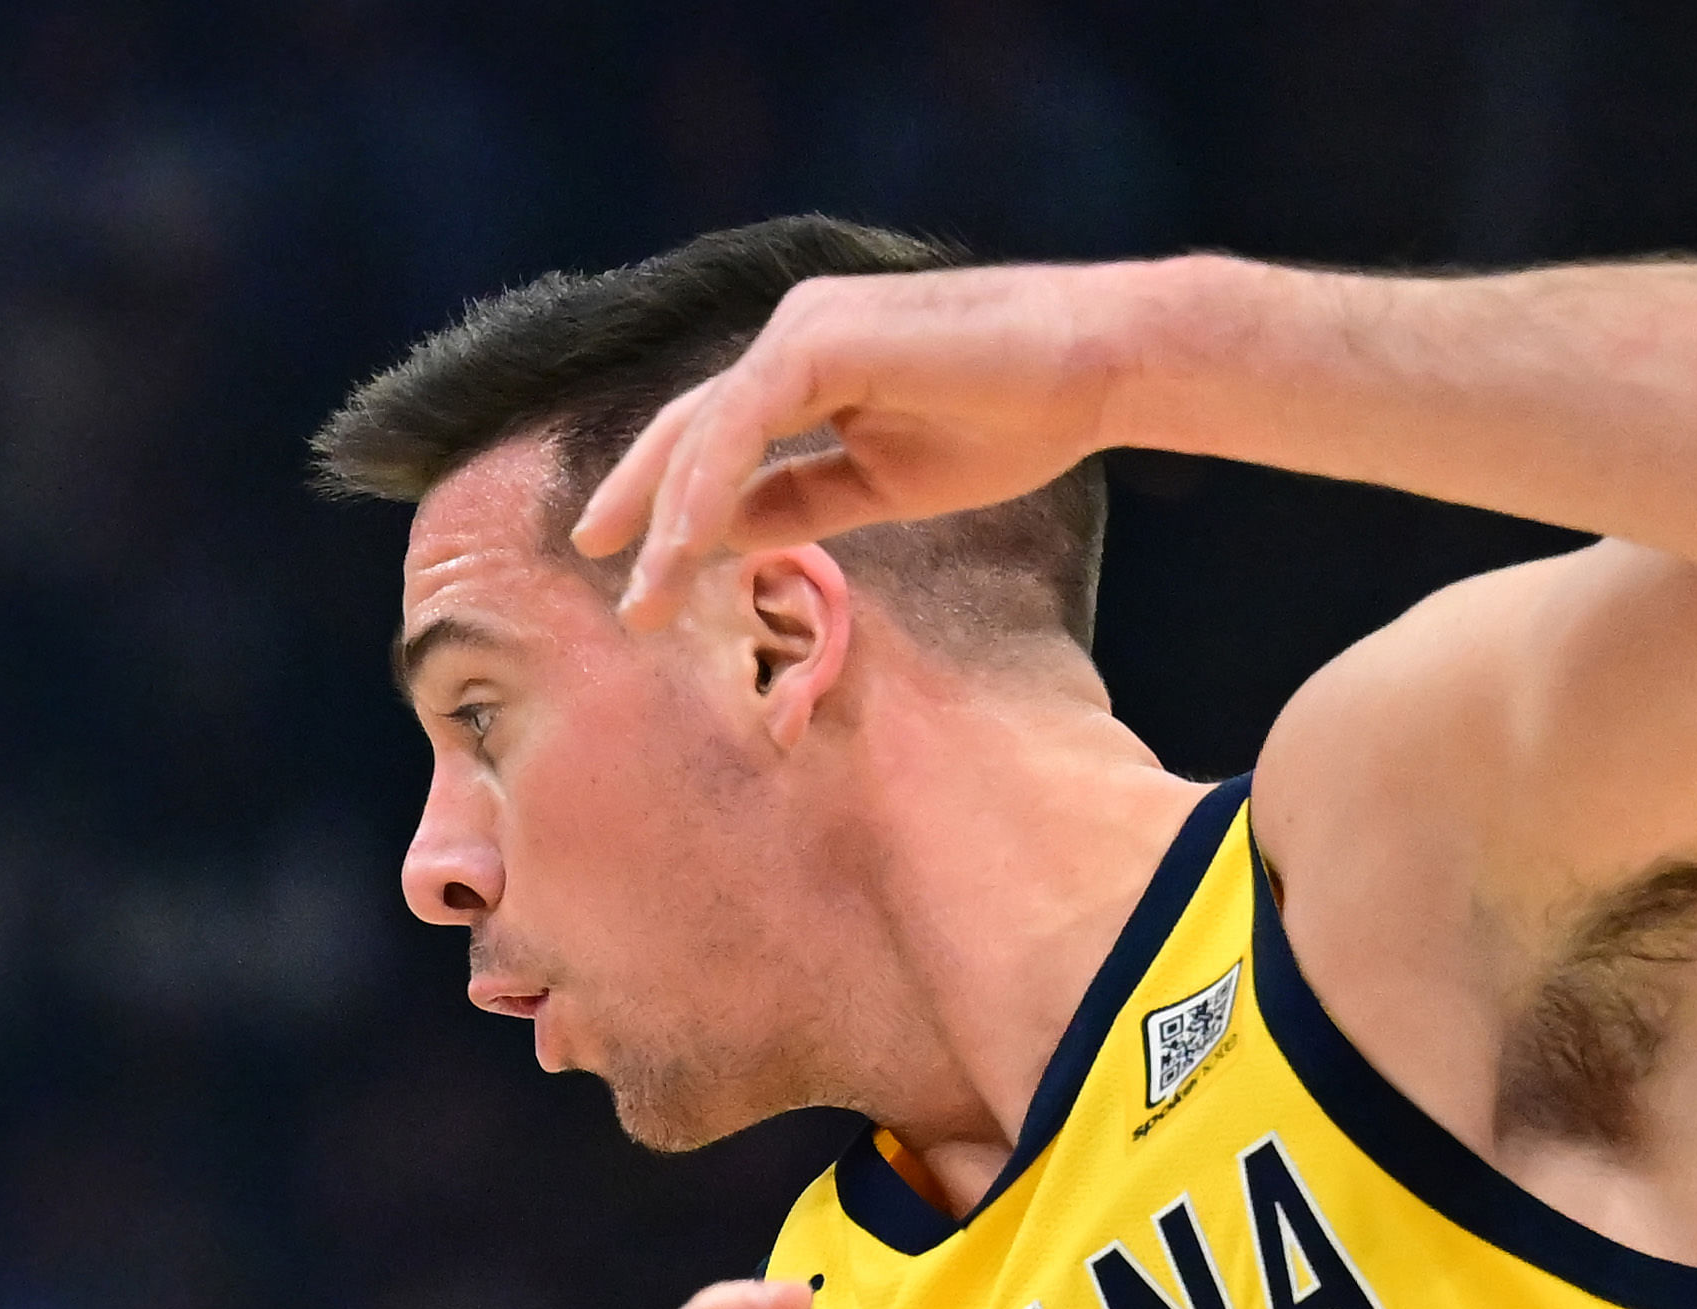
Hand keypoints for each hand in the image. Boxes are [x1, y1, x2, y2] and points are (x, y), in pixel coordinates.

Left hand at [576, 259, 1158, 637]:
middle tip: (596, 566)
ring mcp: (806, 325)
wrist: (1099, 368)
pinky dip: (706, 489)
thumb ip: (798, 501)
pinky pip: (741, 421)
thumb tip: (721, 538)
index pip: (713, 432)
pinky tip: (682, 547)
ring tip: (644, 594)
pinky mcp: (823, 336)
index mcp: (808, 361)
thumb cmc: (1012, 417)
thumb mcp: (879, 484)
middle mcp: (796, 332)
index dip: (665, 496)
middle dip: (638, 502)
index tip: (630, 562)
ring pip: (706, 430)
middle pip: (689, 425)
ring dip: (666, 517)